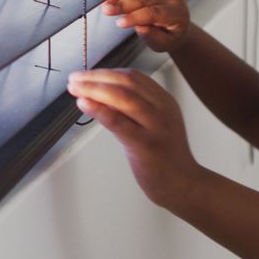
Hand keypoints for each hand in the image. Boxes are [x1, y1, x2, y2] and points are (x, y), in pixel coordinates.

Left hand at [67, 68, 202, 211]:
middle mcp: (162, 108)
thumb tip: (97, 96)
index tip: (85, 75)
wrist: (184, 185)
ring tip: (74, 88)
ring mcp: (157, 125)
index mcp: (164, 100)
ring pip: (122, 97)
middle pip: (126, 82)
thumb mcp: (151, 125)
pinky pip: (119, 122)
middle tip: (74, 79)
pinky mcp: (147, 144)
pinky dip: (99, 110)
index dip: (105, 72)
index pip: (133, 76)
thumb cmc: (163, 157)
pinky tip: (83, 104)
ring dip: (93, 89)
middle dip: (96, 77)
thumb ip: (130, 110)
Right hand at [102, 0, 190, 52]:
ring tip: (106, 3)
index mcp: (176, 13)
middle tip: (107, 11)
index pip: (153, 13)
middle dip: (124, 5)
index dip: (135, 18)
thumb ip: (153, 36)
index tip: (120, 24)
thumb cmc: (170, 36)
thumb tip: (140, 27)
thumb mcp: (163, 44)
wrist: (178, 24)